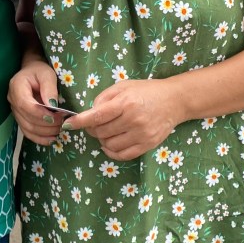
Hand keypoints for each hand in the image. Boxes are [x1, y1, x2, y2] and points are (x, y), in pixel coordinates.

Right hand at [8, 58, 64, 145]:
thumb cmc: (40, 71)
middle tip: (63, 122)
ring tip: (60, 129)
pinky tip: (51, 139)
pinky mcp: (20, 118)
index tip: (56, 117)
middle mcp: (12, 100)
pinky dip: (39, 138)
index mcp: (16, 87)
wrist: (32, 72)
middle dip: (46, 124)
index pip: (25, 105)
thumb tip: (52, 106)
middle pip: (27, 119)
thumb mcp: (47, 74)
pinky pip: (27, 132)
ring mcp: (15, 111)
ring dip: (45, 132)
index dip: (40, 114)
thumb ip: (49, 88)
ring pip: (27, 128)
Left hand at [62, 79, 178, 160]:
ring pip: (110, 145)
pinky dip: (112, 152)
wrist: (175, 100)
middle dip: (93, 129)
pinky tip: (110, 145)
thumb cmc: (146, 90)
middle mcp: (133, 120)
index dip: (80, 122)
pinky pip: (123, 155)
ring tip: (105, 132)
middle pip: (101, 132)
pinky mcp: (148, 145)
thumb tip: (89, 113)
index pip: (97, 116)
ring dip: (102, 141)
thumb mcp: (124, 86)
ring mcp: (142, 134)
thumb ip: (104, 98)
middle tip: (95, 124)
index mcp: (126, 103)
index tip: (68, 124)